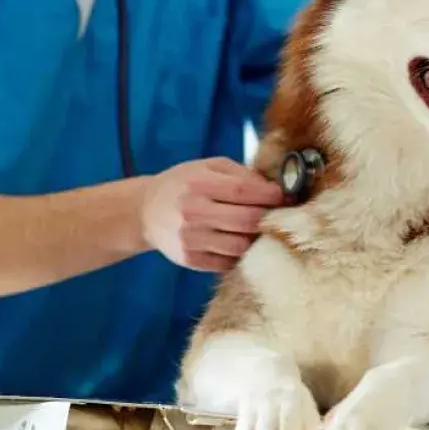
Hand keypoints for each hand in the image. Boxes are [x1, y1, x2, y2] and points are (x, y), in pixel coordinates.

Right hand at [140, 157, 283, 271]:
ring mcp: (190, 239)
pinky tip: (239, 242)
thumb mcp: (207, 167)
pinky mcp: (189, 259)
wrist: (146, 211)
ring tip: (258, 229)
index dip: (269, 195)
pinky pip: (227, 262)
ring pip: (240, 246)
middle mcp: (192, 212)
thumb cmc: (184, 184)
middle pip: (246, 221)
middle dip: (268, 217)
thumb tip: (274, 188)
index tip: (283, 196)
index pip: (243, 191)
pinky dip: (239, 254)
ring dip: (255, 238)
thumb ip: (240, 173)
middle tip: (277, 214)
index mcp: (198, 184)